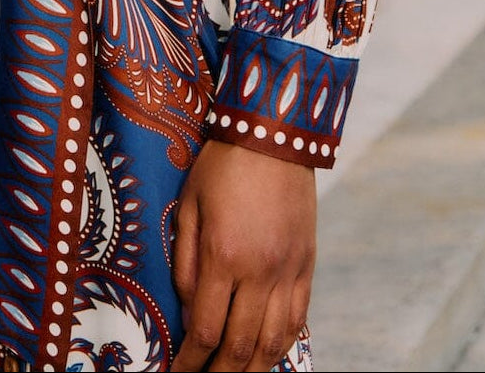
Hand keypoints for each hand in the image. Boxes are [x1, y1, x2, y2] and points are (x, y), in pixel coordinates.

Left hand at [172, 140, 314, 371]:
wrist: (274, 136)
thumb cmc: (221, 166)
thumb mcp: (189, 205)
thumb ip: (184, 262)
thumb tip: (187, 312)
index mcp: (222, 257)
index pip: (205, 330)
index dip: (190, 361)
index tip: (177, 372)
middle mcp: (259, 272)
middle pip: (240, 347)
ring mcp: (288, 272)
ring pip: (273, 342)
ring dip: (252, 369)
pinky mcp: (307, 266)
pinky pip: (298, 319)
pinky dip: (283, 345)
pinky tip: (268, 355)